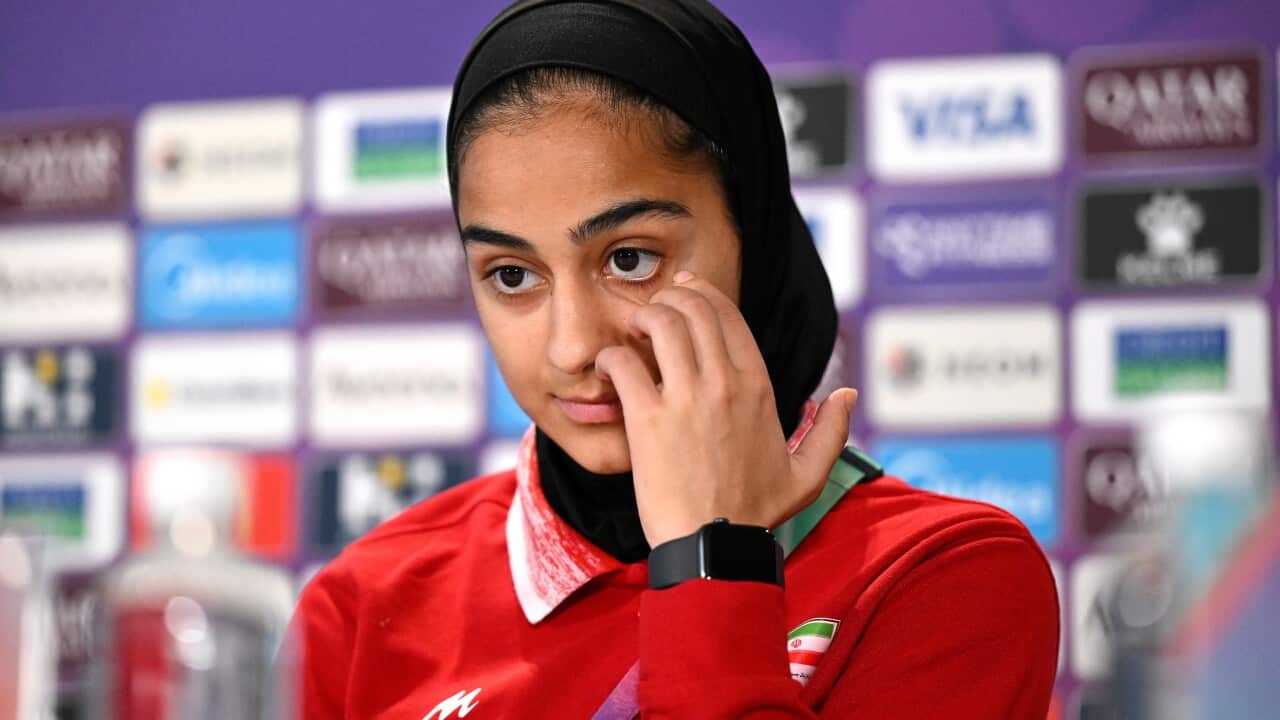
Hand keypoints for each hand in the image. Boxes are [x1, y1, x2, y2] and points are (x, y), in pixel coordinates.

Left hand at [594, 270, 858, 547]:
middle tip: (653, 310)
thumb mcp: (807, 475)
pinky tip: (608, 369)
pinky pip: (624, 363)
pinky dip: (610, 357)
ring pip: (661, 323)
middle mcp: (725, 382)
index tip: (684, 289)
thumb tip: (848, 394)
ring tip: (633, 331)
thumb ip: (832, 431)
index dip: (702, 292)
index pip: (728, 315)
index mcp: (759, 387)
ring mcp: (687, 398)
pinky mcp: (649, 419)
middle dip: (669, 297)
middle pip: (693, 307)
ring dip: (642, 316)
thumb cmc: (755, 514)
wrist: (714, 547)